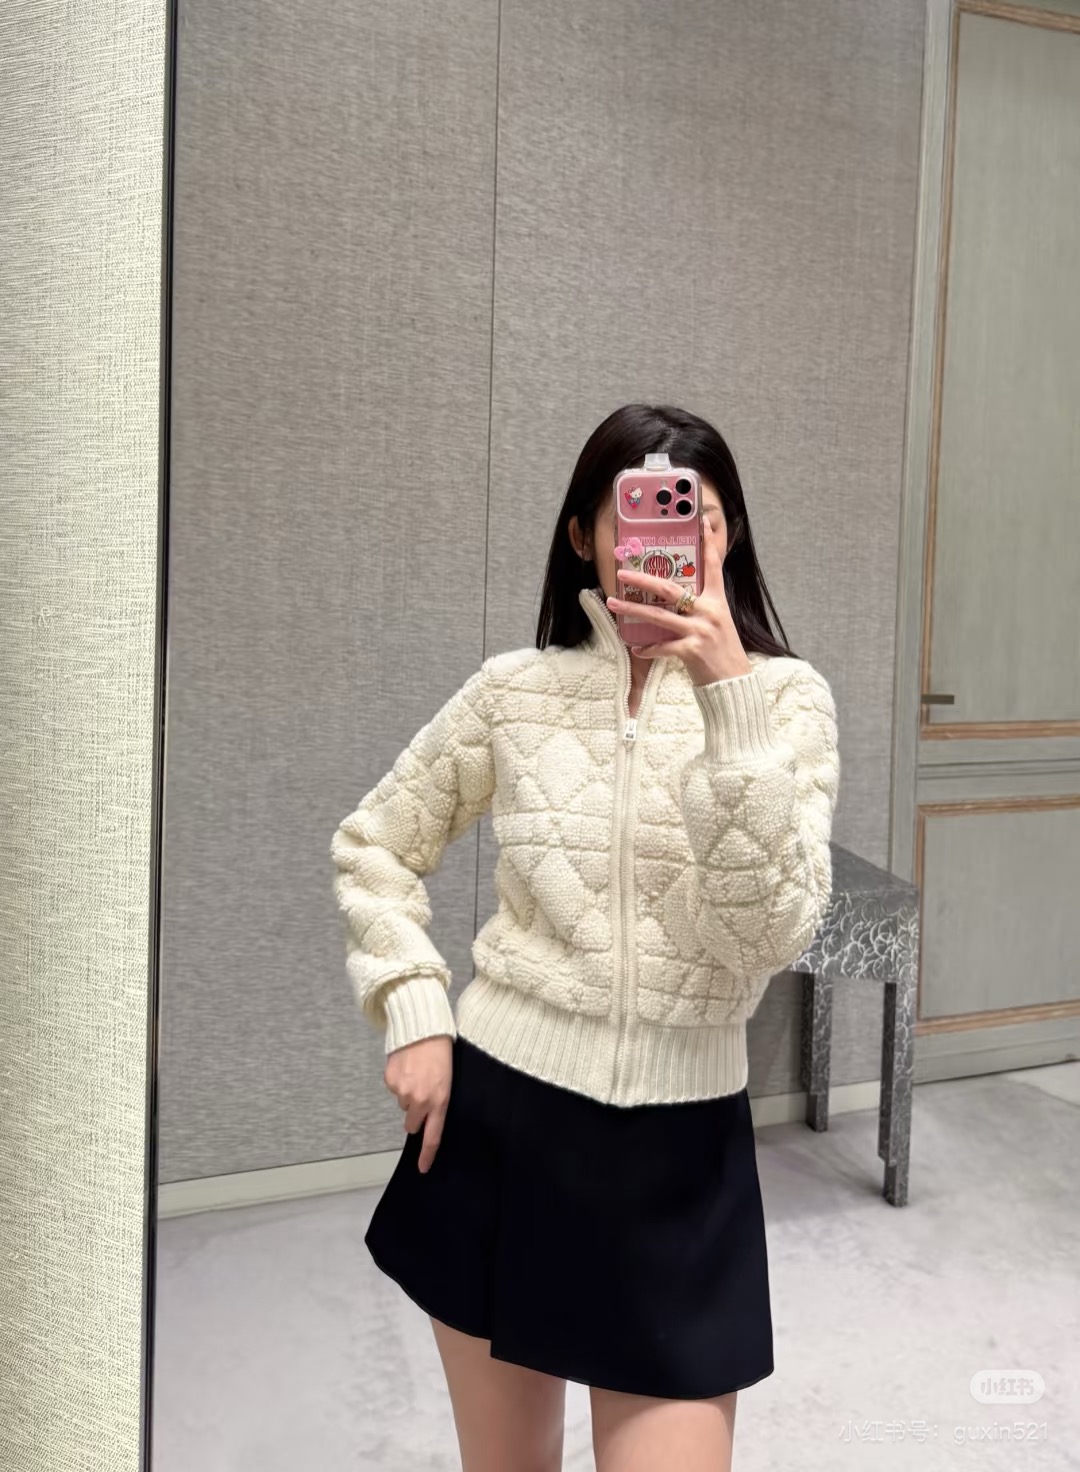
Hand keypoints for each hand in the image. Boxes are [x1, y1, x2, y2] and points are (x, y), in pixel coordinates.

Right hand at [384, 1035, 451, 1172]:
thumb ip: (439, 1100)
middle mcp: (420, 1100)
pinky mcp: (390, 1081)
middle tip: (422, 1094)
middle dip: (416, 1114)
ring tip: (417, 1072)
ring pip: (403, 1103)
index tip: (423, 1168)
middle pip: (412, 1123)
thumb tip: (428, 1115)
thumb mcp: (448, 1079)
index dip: (427, 1155)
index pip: (432, 1136)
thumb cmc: (441, 1052)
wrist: (423, 1028)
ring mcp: (403, 1091)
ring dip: (408, 1093)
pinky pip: (394, 1089)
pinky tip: (407, 1066)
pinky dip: (399, 1081)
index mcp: (440, 1100)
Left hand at [606, 516, 752, 684]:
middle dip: (643, 579)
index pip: (712, 566)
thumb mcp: (717, 623)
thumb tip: (675, 597)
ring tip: (613, 604)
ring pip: (659, 616)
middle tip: (621, 573)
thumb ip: (699, 608)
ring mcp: (700, 631)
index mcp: (717, 601)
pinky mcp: (692, 650)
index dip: (707, 543)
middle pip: (670, 589)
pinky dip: (648, 648)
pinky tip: (637, 648)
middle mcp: (709, 612)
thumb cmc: (722, 652)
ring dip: (632, 610)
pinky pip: (663, 646)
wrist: (733, 682)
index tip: (702, 522)